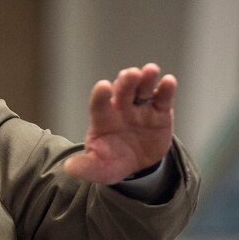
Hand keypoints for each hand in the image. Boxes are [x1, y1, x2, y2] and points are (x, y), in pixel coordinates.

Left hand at [65, 63, 175, 184]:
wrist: (137, 166)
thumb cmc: (112, 161)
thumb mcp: (98, 168)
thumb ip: (86, 167)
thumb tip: (69, 168)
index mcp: (102, 118)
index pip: (99, 104)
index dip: (101, 95)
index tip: (103, 86)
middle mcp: (121, 108)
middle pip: (123, 90)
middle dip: (126, 81)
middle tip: (131, 74)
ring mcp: (141, 108)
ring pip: (143, 88)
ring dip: (146, 78)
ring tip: (150, 71)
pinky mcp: (160, 112)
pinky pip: (163, 98)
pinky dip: (166, 89)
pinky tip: (169, 82)